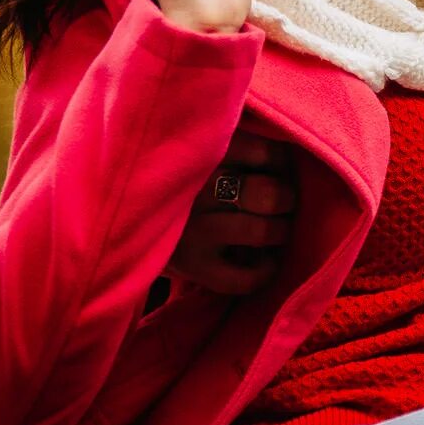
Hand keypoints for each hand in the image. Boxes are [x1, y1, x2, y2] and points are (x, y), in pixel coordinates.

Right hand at [165, 132, 295, 294]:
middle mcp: (197, 193)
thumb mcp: (203, 150)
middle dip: (286, 197)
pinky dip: (265, 271)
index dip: (282, 161)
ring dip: (280, 230)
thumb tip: (289, 154)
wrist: (134, 212)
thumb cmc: (183, 176)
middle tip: (283, 200)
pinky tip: (268, 260)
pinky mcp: (194, 267)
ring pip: (261, 232)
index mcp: (203, 156)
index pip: (264, 153)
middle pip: (268, 194)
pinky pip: (243, 278)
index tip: (279, 167)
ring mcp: (194, 233)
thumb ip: (240, 146)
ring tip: (278, 227)